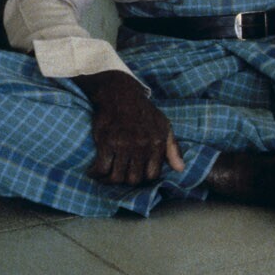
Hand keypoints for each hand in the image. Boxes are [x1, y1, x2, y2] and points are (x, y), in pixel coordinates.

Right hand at [73, 70, 184, 184]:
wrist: (120, 94)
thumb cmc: (143, 112)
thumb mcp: (164, 126)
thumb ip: (173, 148)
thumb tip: (180, 169)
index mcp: (157, 143)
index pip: (152, 175)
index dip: (143, 178)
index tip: (135, 174)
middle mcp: (141, 145)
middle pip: (133, 179)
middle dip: (125, 180)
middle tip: (119, 175)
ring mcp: (123, 144)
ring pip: (117, 177)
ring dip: (109, 180)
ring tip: (105, 176)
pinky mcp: (106, 142)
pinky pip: (101, 168)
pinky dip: (96, 174)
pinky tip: (94, 171)